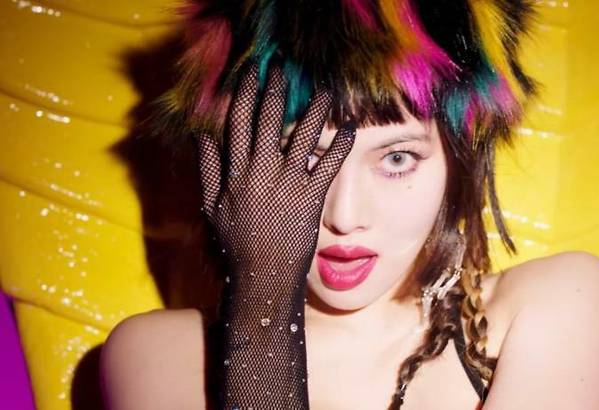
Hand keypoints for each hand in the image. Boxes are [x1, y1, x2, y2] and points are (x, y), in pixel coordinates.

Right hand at [196, 62, 355, 286]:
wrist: (261, 276)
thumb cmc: (235, 244)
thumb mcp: (212, 207)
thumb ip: (206, 170)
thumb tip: (200, 136)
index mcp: (234, 173)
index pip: (237, 123)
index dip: (243, 94)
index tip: (250, 72)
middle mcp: (259, 172)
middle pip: (266, 121)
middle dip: (273, 89)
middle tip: (281, 67)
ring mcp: (286, 184)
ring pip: (300, 136)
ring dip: (313, 109)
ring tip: (323, 89)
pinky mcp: (310, 198)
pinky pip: (327, 164)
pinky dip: (340, 145)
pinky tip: (350, 128)